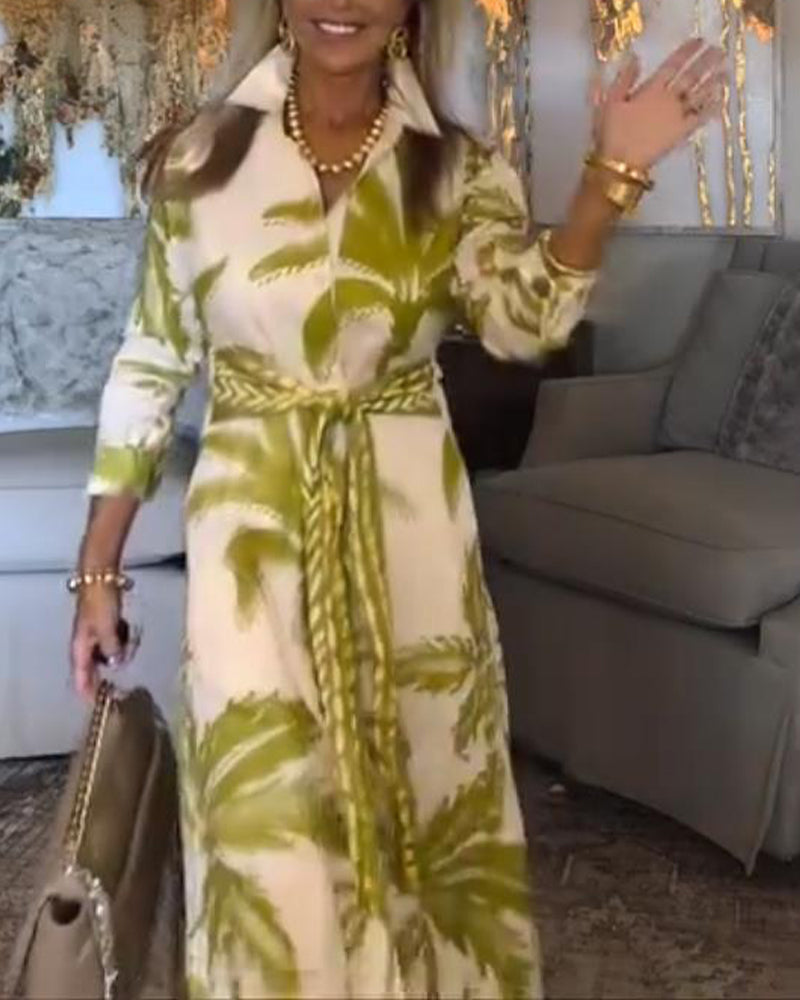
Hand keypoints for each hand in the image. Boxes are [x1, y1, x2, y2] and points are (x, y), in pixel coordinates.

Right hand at [70, 586, 123, 701]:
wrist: (100, 575)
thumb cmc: (101, 602)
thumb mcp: (106, 628)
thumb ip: (112, 648)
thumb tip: (116, 663)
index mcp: (80, 645)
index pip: (81, 674)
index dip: (87, 690)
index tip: (96, 703)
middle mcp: (85, 642)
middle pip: (96, 665)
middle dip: (110, 667)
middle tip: (124, 660)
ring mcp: (95, 632)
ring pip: (108, 651)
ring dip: (120, 650)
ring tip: (131, 639)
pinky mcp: (105, 623)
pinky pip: (115, 639)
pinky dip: (122, 638)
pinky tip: (129, 631)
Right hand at [594, 39, 726, 170]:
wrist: (621, 162)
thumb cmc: (612, 133)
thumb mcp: (609, 102)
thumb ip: (623, 79)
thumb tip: (635, 58)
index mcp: (651, 89)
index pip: (673, 65)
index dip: (687, 52)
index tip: (699, 41)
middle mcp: (668, 99)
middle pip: (691, 76)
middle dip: (706, 62)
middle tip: (720, 51)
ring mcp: (677, 116)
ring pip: (699, 94)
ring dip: (713, 81)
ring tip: (726, 70)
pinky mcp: (681, 133)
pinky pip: (700, 117)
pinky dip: (711, 108)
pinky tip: (721, 99)